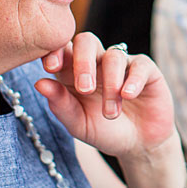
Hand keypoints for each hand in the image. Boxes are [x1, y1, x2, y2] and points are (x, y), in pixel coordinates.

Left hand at [34, 33, 176, 158]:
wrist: (138, 145)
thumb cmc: (104, 131)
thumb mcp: (78, 124)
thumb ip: (60, 104)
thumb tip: (40, 83)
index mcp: (74, 72)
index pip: (62, 50)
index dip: (55, 51)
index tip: (51, 67)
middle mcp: (97, 63)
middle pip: (86, 41)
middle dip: (84, 62)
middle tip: (85, 89)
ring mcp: (123, 64)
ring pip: (113, 56)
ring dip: (110, 84)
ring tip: (110, 113)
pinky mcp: (147, 70)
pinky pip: (139, 64)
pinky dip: (133, 80)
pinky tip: (128, 96)